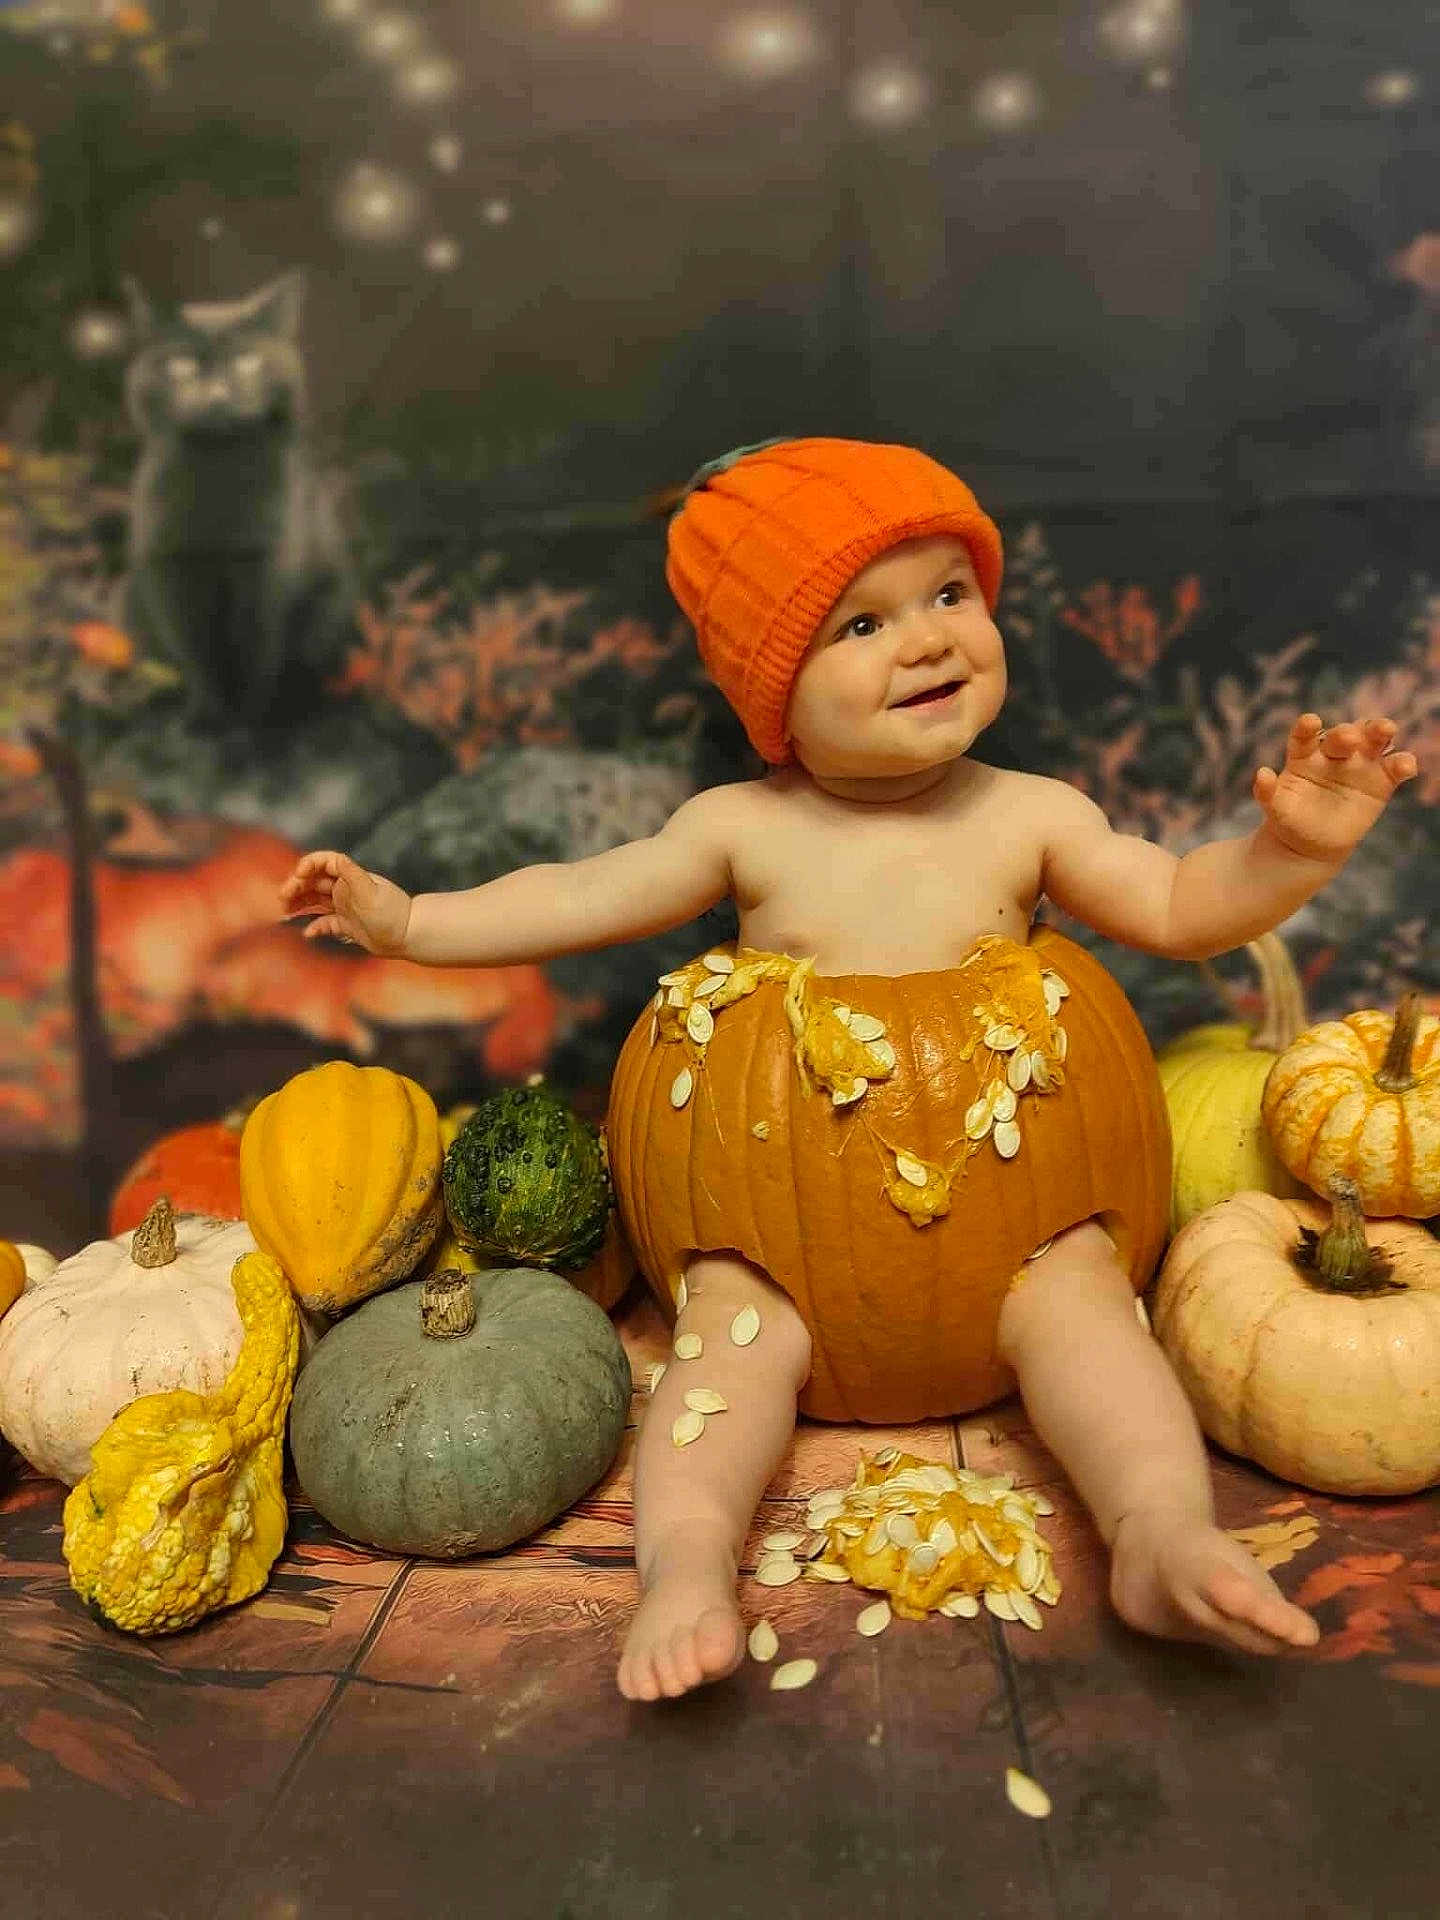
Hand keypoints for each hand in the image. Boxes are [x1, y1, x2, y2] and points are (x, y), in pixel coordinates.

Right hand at [279, 851, 411, 955]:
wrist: (409, 937)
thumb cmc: (391, 914)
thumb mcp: (371, 892)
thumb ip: (352, 875)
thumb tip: (337, 860)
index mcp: (350, 878)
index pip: (325, 863)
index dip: (309, 864)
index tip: (298, 875)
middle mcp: (346, 890)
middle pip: (315, 882)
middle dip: (297, 886)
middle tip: (283, 898)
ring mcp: (346, 908)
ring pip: (316, 902)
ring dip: (300, 904)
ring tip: (285, 912)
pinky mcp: (348, 926)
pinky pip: (326, 924)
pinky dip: (315, 927)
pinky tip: (307, 934)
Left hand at [1252, 713, 1417, 864]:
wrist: (1310, 843)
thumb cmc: (1290, 819)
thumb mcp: (1274, 808)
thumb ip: (1266, 792)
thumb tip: (1262, 773)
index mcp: (1304, 755)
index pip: (1306, 735)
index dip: (1307, 726)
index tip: (1310, 721)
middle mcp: (1333, 753)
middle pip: (1344, 734)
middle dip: (1347, 732)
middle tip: (1350, 736)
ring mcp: (1359, 765)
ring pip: (1372, 742)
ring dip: (1379, 731)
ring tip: (1386, 730)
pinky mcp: (1380, 781)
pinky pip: (1394, 768)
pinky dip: (1403, 763)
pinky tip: (1406, 765)